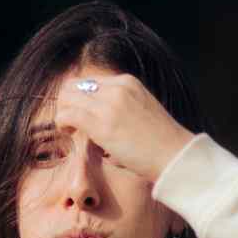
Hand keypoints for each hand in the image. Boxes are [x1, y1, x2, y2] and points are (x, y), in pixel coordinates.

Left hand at [53, 73, 194, 183]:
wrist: (175, 155)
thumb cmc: (162, 144)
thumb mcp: (143, 112)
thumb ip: (123, 109)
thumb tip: (104, 122)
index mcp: (128, 82)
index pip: (90, 82)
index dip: (81, 99)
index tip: (82, 117)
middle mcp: (117, 88)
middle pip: (74, 86)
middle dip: (67, 104)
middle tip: (72, 124)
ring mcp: (109, 104)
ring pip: (67, 98)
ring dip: (64, 114)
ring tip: (71, 131)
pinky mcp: (102, 124)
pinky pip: (67, 114)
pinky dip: (62, 123)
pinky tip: (69, 134)